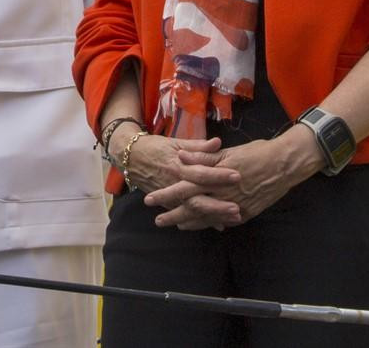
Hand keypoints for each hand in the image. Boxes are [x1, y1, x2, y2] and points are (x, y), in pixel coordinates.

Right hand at [113, 131, 242, 230]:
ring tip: (233, 220)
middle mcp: (174, 183)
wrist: (131, 157)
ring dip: (213, 216)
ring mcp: (171, 196)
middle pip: (198, 197)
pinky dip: (202, 221)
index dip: (219, 175)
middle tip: (237, 208)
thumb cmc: (156, 147)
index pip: (201, 172)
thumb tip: (218, 142)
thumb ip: (198, 146)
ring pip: (193, 210)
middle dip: (217, 204)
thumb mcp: (176, 142)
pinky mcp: (168, 203)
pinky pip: (186, 214)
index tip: (237, 176)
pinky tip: (219, 225)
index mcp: (178, 165)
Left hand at [146, 129, 323, 229]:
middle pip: (193, 207)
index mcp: (216, 177)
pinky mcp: (246, 213)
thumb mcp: (228, 152)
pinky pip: (224, 221)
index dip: (168, 194)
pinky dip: (211, 224)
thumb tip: (180, 156)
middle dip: (173, 214)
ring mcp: (235, 206)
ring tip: (176, 225)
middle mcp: (223, 195)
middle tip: (157, 220)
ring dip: (190, 222)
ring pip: (207, 218)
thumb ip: (203, 157)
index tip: (151, 198)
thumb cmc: (257, 153)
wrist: (286, 165)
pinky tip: (203, 226)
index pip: (185, 187)